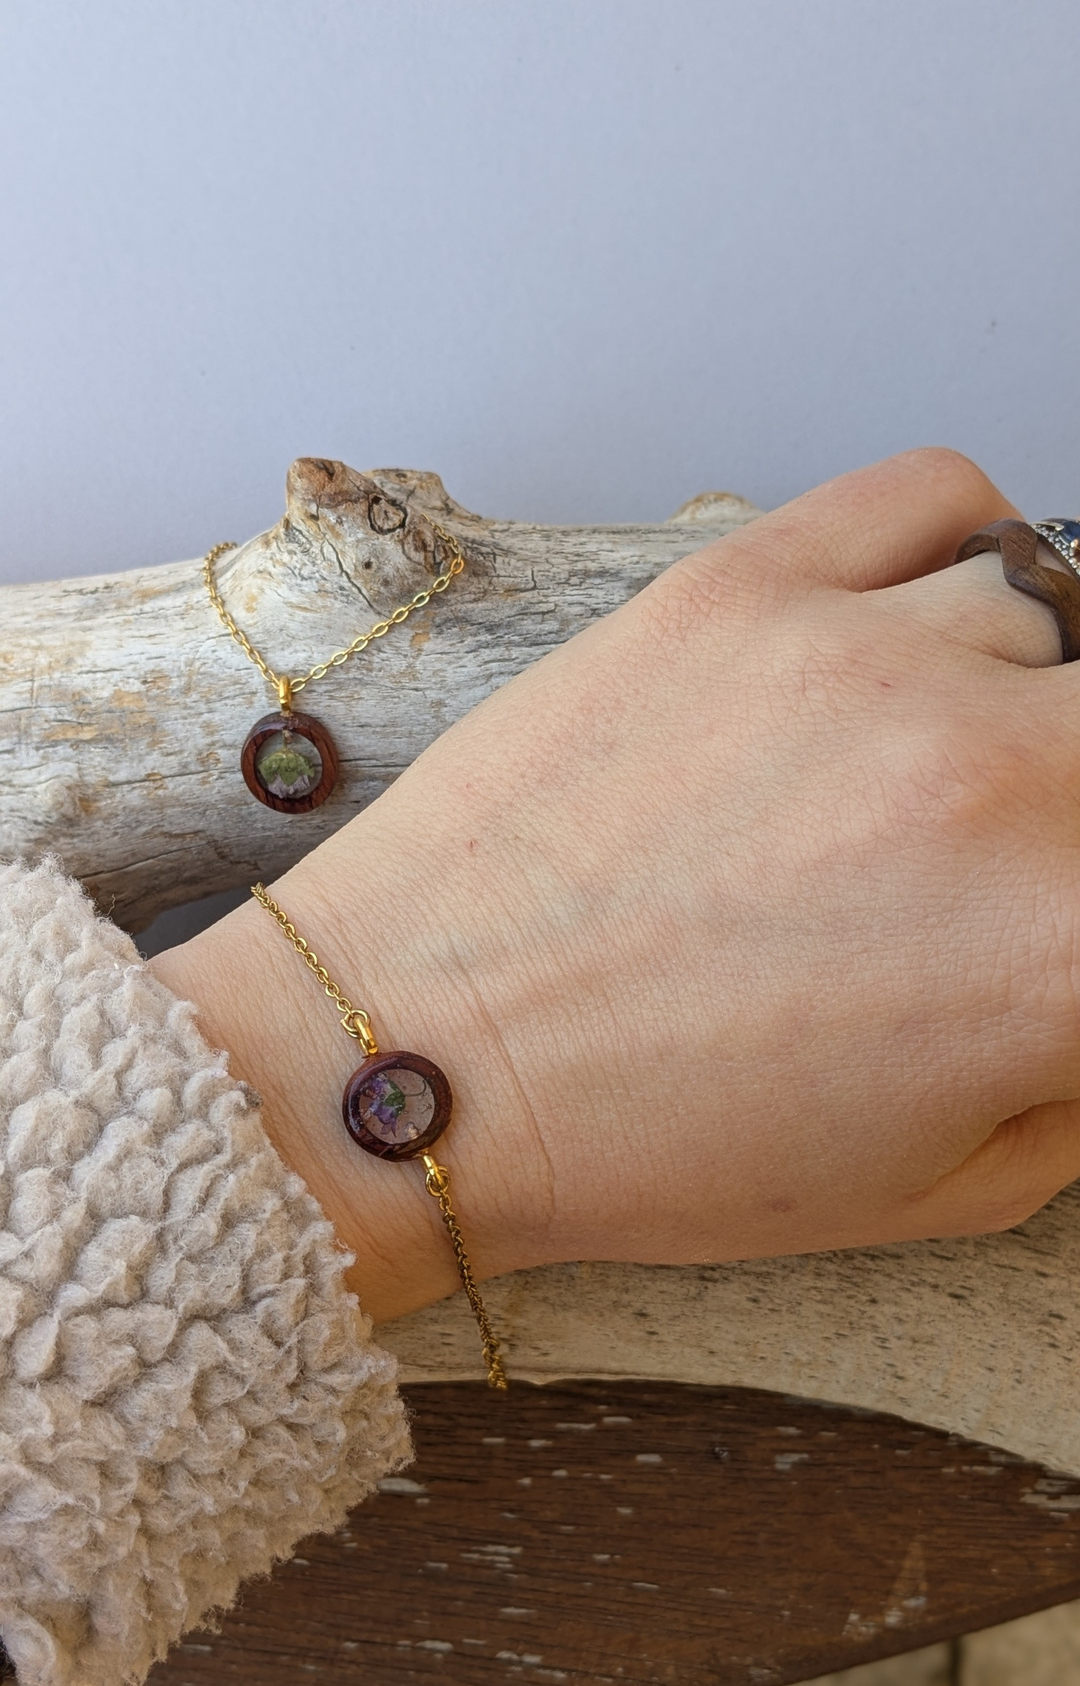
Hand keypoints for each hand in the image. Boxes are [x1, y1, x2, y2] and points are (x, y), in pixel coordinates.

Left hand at [154, 449, 1079, 1320]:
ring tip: (927, 775)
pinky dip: (971, 547)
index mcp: (1062, 954)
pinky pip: (943, 496)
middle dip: (1072, 810)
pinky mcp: (745, 583)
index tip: (1057, 916)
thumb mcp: (938, 1188)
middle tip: (1006, 857)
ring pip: (1055, 618)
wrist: (421, 1059)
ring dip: (1020, 697)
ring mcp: (867, 660)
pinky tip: (923, 626)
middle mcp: (990, 782)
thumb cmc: (651, 1145)